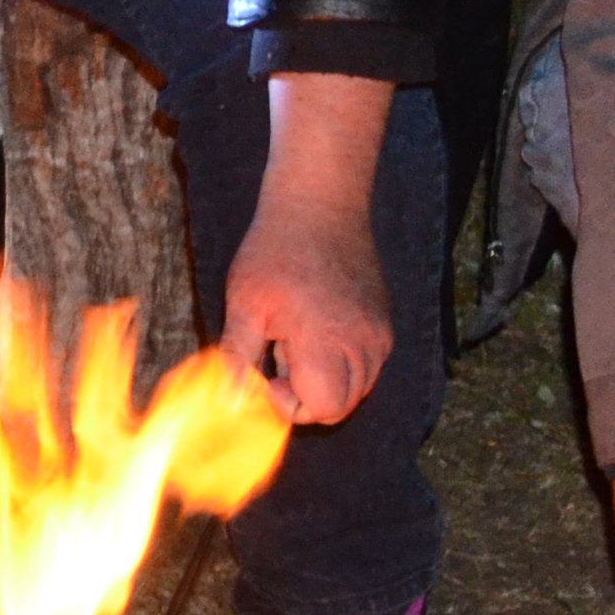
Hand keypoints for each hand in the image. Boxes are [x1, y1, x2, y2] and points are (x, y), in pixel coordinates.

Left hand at [223, 74, 393, 427]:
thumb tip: (230, 404)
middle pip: (343, 405)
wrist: (319, 205)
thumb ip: (240, 359)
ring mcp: (380, 333)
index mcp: (329, 343)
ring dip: (325, 380)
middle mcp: (366, 344)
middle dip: (307, 395)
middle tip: (277, 356)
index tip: (266, 374)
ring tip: (295, 339)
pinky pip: (368, 363)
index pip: (324, 409)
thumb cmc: (275, 252)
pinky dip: (341, 361)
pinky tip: (314, 328)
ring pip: (359, 387)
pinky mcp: (384, 321)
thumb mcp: (245, 305)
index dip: (290, 404)